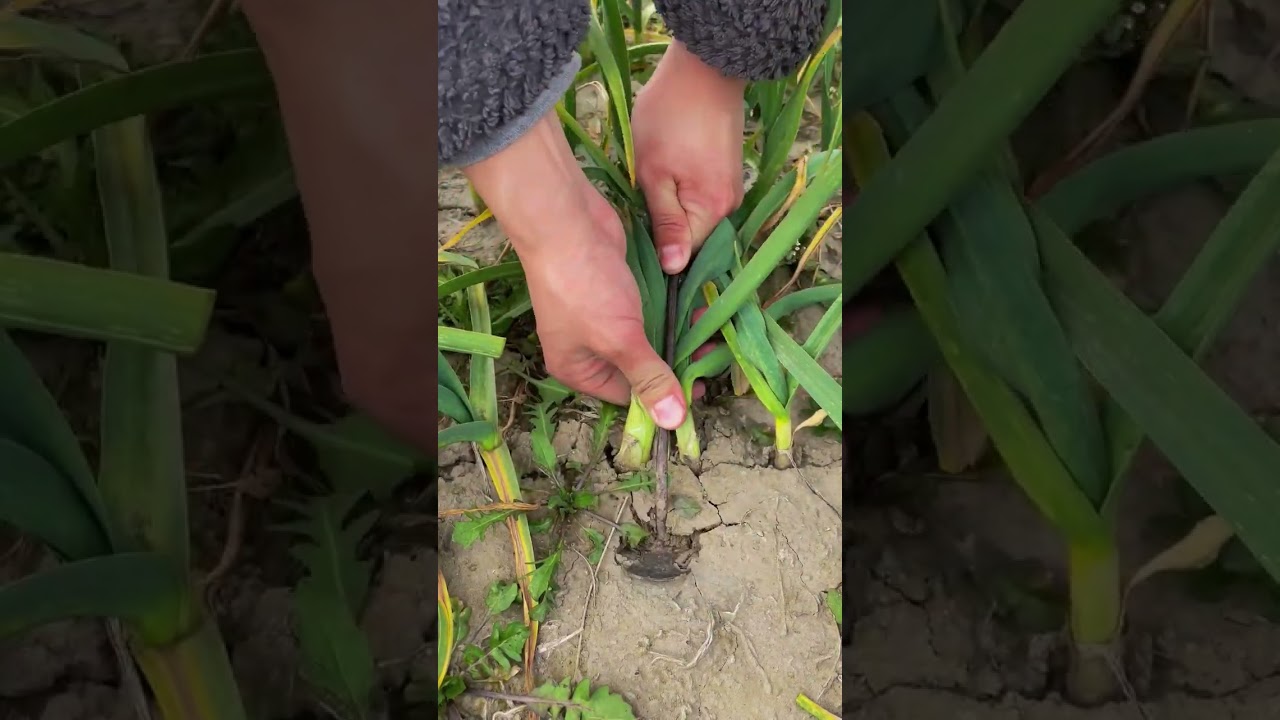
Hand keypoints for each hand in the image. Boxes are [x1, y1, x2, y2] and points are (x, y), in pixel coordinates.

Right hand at [464, 113, 687, 429]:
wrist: (567, 220)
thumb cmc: (584, 286)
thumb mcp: (620, 339)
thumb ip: (649, 378)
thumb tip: (673, 423)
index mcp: (578, 369)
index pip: (627, 397)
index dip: (663, 396)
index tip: (702, 389)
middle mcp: (589, 348)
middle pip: (641, 368)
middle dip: (676, 361)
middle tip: (714, 355)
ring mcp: (603, 317)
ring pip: (650, 337)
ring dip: (680, 334)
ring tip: (713, 329)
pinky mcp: (619, 290)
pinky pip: (652, 310)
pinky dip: (674, 310)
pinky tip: (699, 306)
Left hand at [632, 41, 746, 273]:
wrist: (704, 68)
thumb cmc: (670, 117)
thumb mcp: (654, 173)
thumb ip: (665, 223)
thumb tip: (673, 270)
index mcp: (713, 211)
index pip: (683, 255)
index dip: (655, 253)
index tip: (628, 244)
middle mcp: (730, 206)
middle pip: (690, 237)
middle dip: (662, 232)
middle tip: (631, 215)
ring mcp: (729, 188)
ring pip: (693, 217)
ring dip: (669, 211)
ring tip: (644, 194)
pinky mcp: (725, 172)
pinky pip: (699, 198)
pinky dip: (680, 195)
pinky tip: (661, 180)